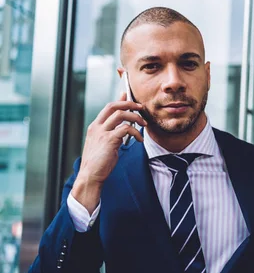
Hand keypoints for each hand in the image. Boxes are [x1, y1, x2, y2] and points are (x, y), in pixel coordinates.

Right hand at [72, 93, 145, 212]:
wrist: (90, 175)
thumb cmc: (99, 162)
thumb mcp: (104, 144)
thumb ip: (112, 133)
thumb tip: (123, 127)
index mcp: (95, 127)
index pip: (108, 107)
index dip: (120, 100)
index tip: (129, 96)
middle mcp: (97, 127)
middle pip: (113, 106)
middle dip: (129, 103)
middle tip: (141, 107)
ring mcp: (102, 132)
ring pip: (121, 114)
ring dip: (136, 117)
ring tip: (144, 125)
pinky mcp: (109, 140)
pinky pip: (126, 129)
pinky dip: (136, 132)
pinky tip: (139, 140)